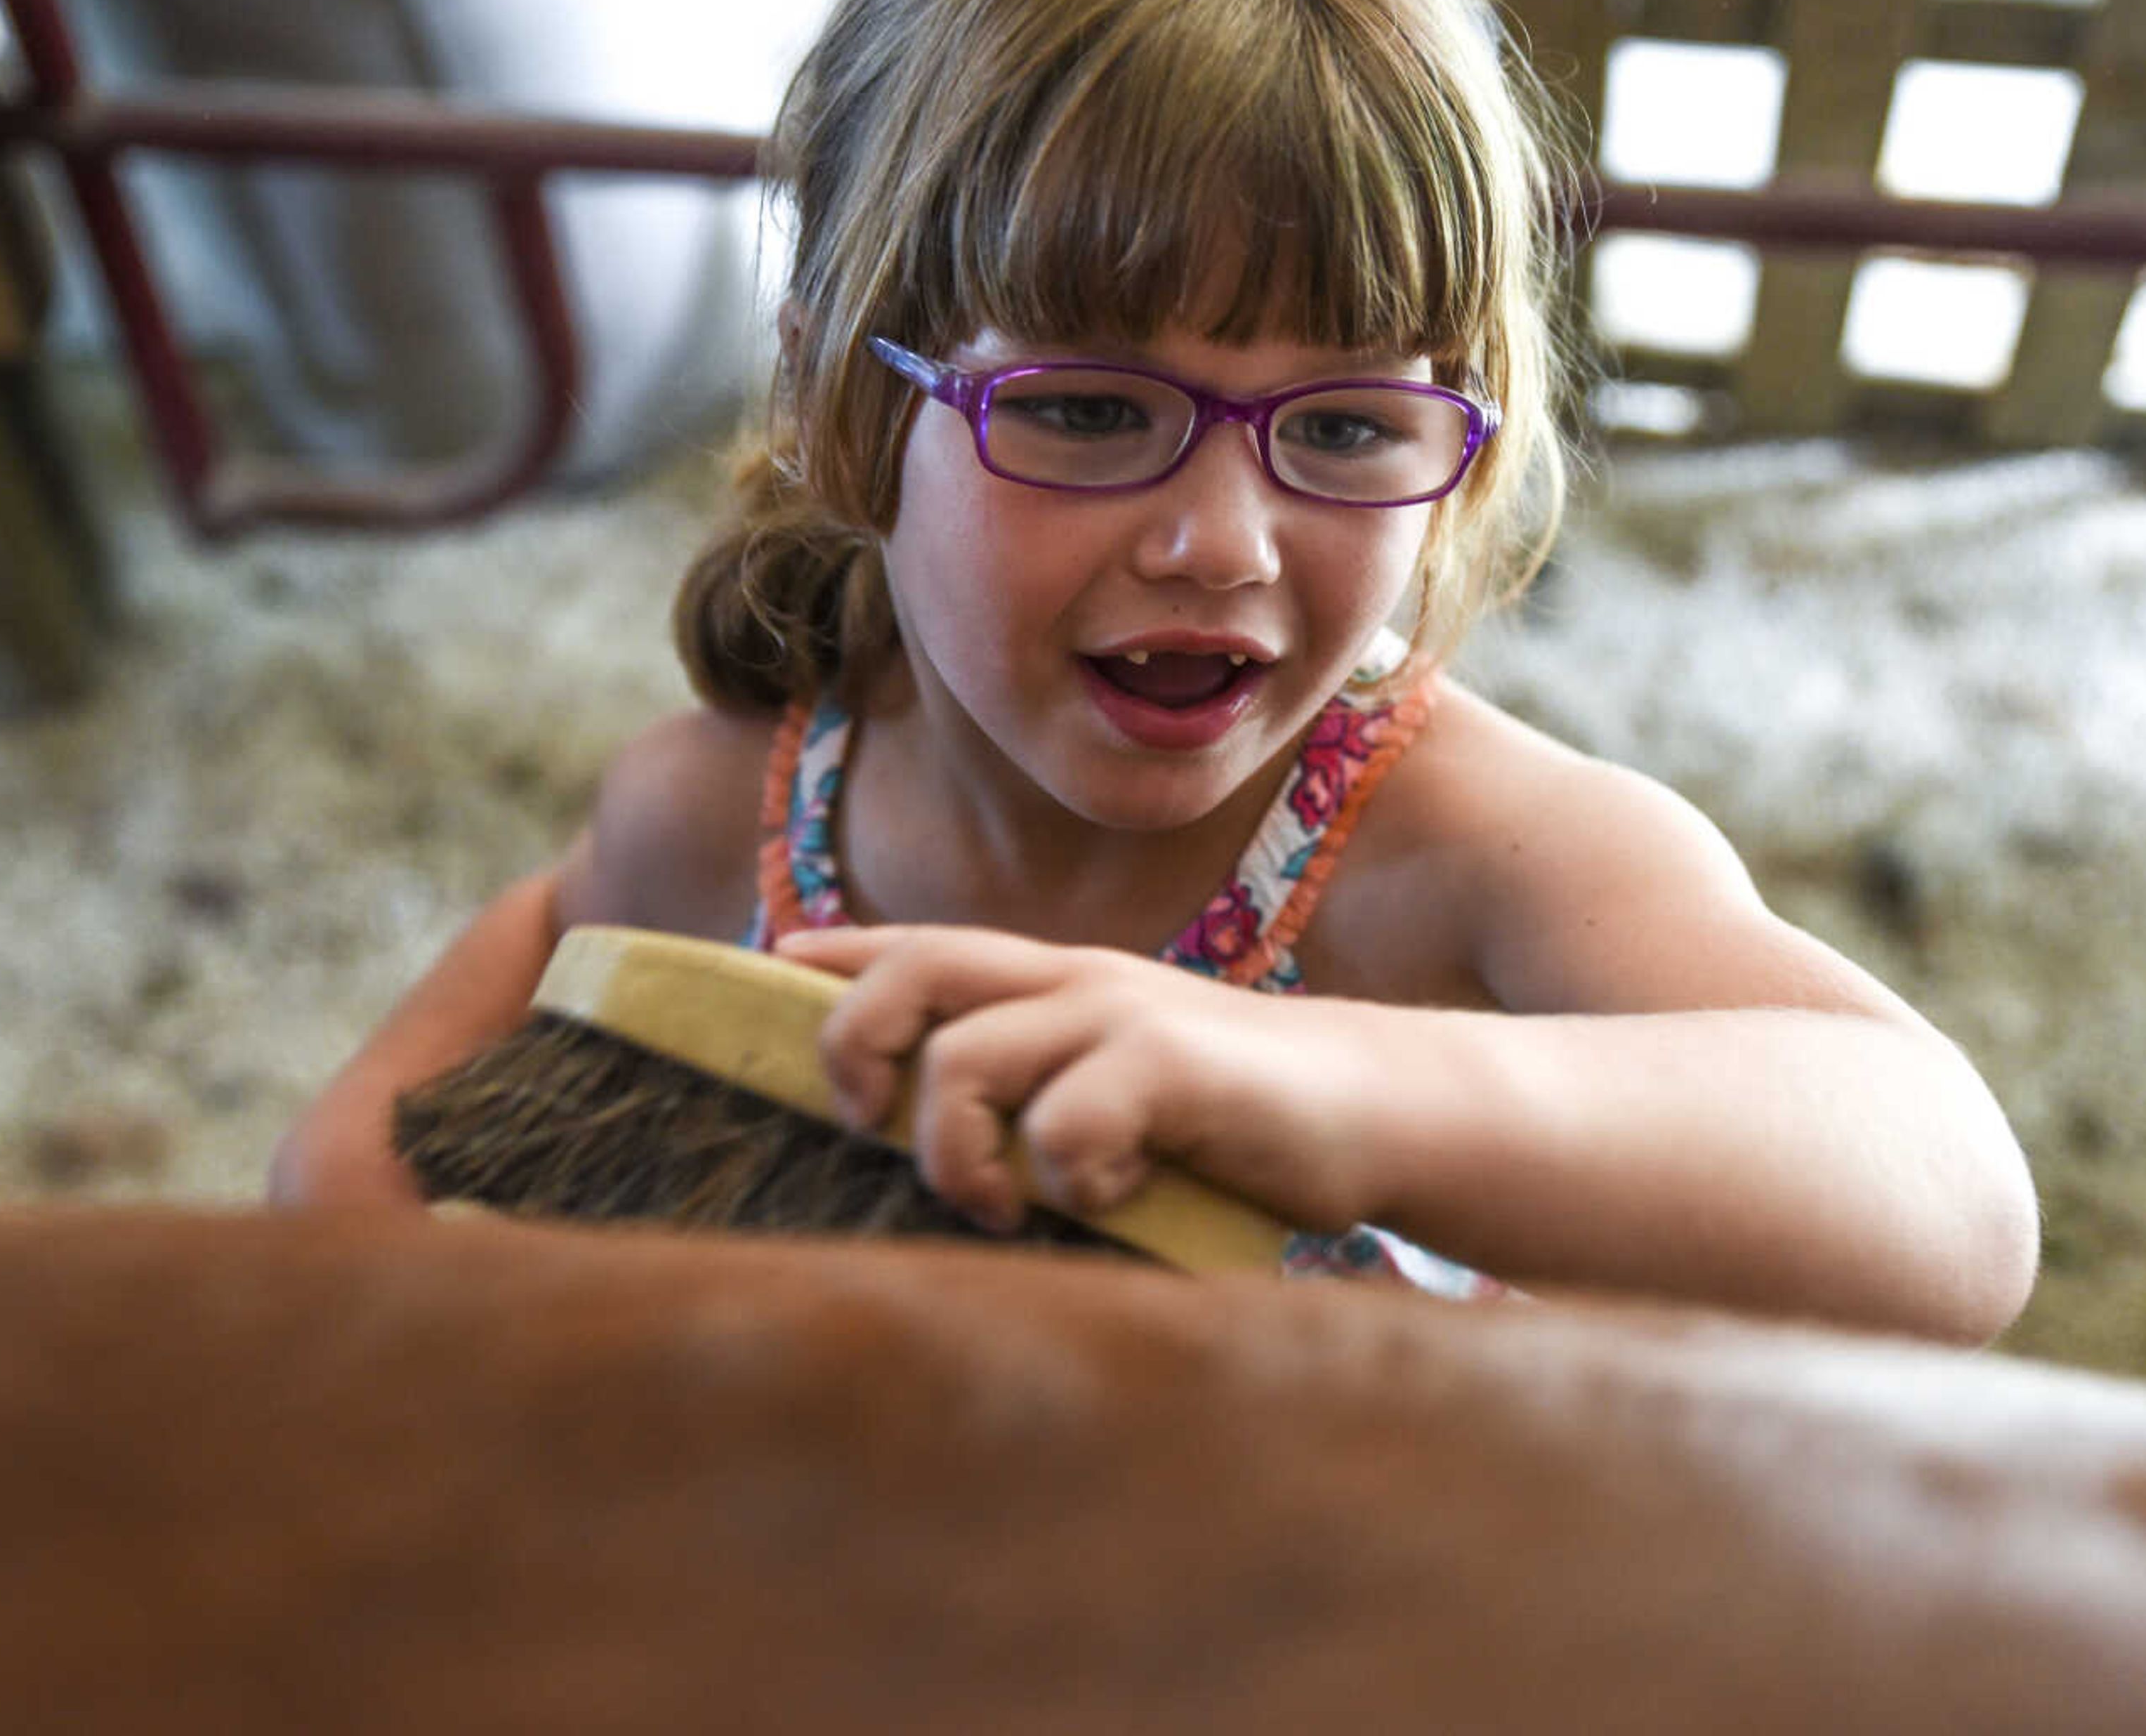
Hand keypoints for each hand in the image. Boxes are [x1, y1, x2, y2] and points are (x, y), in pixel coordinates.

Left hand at [775, 925, 1369, 1235]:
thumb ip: (1042, 1084)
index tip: (760, 968)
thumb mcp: (1123, 1078)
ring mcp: (1123, 1017)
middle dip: (853, 1049)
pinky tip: (1108, 1193)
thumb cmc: (1241, 1116)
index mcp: (1057, 982)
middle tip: (870, 1128)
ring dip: (954, 1149)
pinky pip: (1067, 1120)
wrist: (1385, 1107)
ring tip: (997, 1201)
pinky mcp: (1175, 1069)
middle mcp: (1076, 982)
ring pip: (961, 1059)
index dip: (829, 957)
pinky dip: (1066, 1174)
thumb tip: (935, 1134)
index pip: (916, 945)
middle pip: (909, 974)